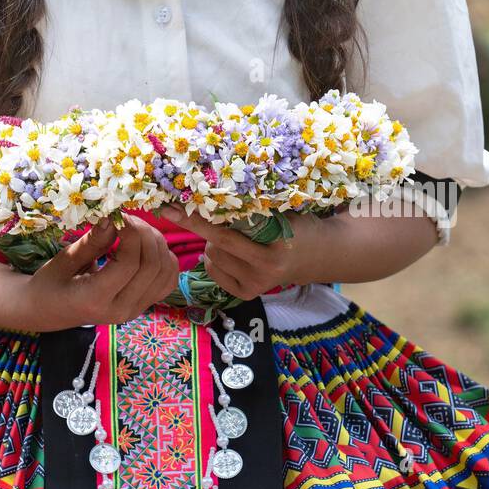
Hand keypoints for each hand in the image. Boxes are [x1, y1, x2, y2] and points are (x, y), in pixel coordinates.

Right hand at [19, 214, 180, 331]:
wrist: (48, 310)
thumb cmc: (50, 283)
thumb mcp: (64, 260)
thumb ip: (91, 242)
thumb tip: (113, 218)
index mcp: (96, 300)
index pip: (129, 265)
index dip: (130, 234)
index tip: (118, 216)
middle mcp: (121, 310)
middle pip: (152, 267)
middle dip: (145, 234)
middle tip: (127, 219)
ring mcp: (135, 310)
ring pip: (165, 272)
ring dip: (157, 244)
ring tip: (136, 230)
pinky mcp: (143, 305)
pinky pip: (167, 280)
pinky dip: (164, 258)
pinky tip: (146, 246)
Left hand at [156, 203, 308, 299]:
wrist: (316, 255)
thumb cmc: (297, 226)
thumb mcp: (281, 214)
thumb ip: (251, 210)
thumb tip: (209, 193)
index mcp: (271, 254)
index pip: (223, 236)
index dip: (196, 221)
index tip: (171, 209)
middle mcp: (263, 275)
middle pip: (214, 248)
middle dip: (211, 229)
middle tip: (223, 217)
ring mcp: (254, 288)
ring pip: (210, 258)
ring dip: (214, 243)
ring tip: (237, 236)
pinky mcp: (246, 295)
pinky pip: (213, 271)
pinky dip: (215, 258)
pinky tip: (233, 252)